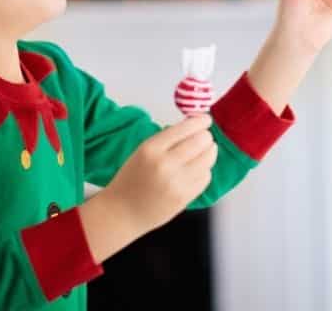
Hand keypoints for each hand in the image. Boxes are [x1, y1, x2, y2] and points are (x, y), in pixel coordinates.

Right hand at [98, 114, 217, 235]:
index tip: (205, 120)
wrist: (122, 212)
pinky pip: (206, 177)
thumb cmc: (131, 181)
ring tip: (203, 153)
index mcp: (151, 148)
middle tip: (204, 137)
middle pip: (201, 141)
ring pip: (208, 158)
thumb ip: (167, 139)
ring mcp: (176, 182)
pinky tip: (196, 170)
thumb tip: (193, 125)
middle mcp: (165, 164)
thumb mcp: (142, 151)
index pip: (186, 128)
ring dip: (209, 152)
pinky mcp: (184, 197)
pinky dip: (204, 170)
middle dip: (206, 137)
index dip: (201, 121)